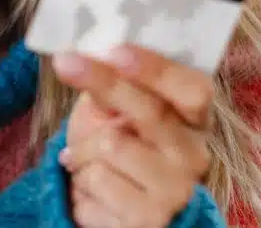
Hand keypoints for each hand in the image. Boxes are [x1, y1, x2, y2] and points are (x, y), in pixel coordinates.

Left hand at [53, 47, 213, 227]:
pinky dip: (80, 178)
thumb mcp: (119, 111)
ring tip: (80, 157)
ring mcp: (174, 192)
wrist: (118, 206)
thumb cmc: (120, 143)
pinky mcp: (147, 221)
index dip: (156, 69)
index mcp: (194, 120)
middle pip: (150, 112)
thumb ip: (118, 85)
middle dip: (104, 83)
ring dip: (82, 148)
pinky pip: (96, 182)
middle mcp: (193, 156)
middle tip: (66, 63)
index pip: (193, 89)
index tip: (115, 50)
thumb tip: (88, 56)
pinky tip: (88, 184)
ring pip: (112, 146)